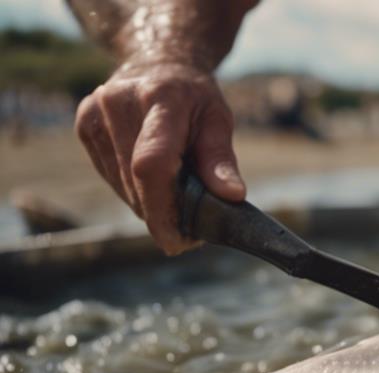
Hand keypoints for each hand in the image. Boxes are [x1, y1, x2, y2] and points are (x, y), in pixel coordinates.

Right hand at [75, 60, 243, 254]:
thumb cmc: (195, 97)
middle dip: (162, 214)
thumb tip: (232, 196)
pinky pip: (110, 177)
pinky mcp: (84, 126)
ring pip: (121, 185)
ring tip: (175, 206)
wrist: (157, 63)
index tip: (178, 241)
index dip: (163, 208)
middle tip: (188, 234)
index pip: (152, 162)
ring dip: (149, 205)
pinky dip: (134, 190)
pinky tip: (153, 184)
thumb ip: (221, 158)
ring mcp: (95, 114)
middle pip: (136, 180)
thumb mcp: (218, 119)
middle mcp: (119, 103)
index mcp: (160, 98)